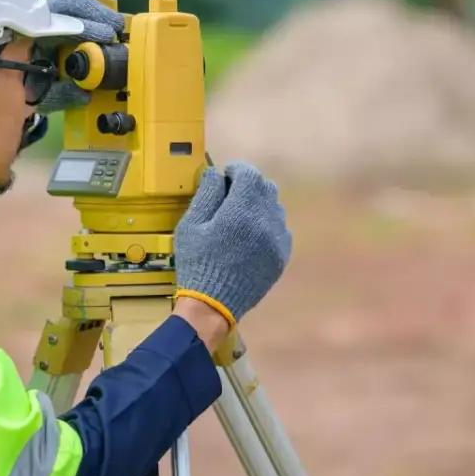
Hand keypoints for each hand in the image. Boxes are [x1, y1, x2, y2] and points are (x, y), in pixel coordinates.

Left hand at [36, 0, 125, 113]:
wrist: (17, 79)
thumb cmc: (31, 84)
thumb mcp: (43, 93)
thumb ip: (61, 93)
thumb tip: (84, 93)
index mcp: (39, 38)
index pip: (61, 22)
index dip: (86, 26)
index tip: (106, 38)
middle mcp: (47, 18)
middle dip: (94, 8)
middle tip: (115, 27)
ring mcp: (56, 9)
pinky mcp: (68, 5)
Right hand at [173, 162, 292, 328]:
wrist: (214, 305)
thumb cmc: (198, 262)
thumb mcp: (191, 225)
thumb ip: (206, 194)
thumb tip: (216, 173)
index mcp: (241, 211)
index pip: (249, 174)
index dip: (237, 169)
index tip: (227, 175)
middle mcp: (266, 221)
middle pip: (266, 187)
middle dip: (250, 184)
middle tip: (233, 193)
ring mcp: (278, 239)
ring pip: (275, 207)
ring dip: (260, 203)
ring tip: (242, 216)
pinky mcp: (282, 255)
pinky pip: (280, 228)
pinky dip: (268, 224)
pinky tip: (252, 235)